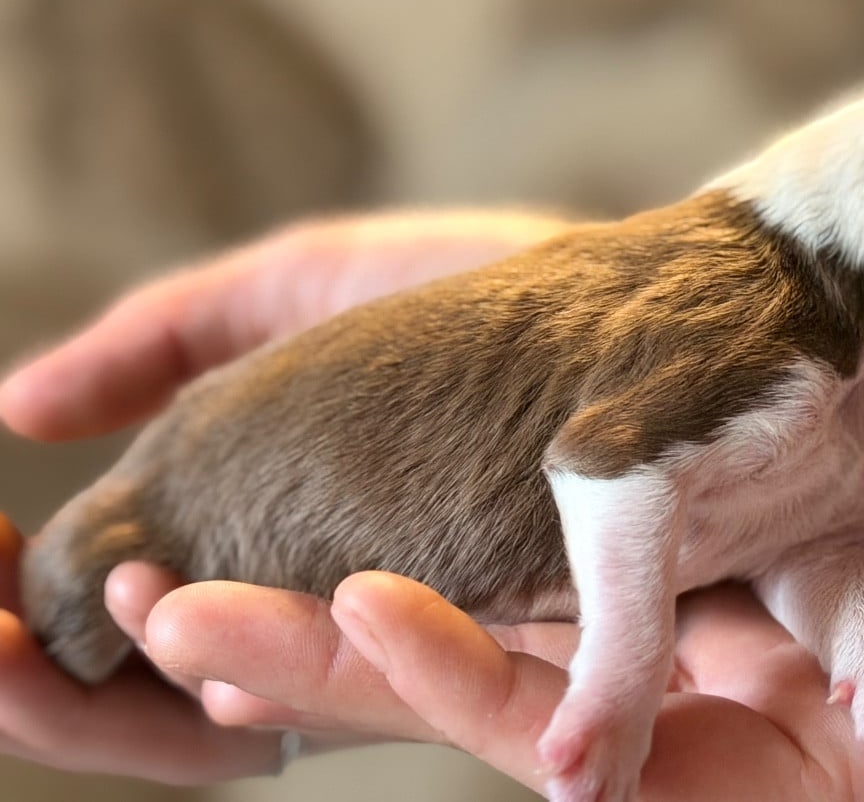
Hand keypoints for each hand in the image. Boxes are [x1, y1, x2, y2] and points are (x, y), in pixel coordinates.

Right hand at [0, 210, 568, 781]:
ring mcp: (466, 653)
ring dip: (209, 680)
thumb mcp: (315, 290)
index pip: (158, 631)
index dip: (55, 627)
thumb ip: (180, 339)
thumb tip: (18, 408)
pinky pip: (469, 710)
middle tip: (1, 643)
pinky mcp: (577, 670)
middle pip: (203, 704)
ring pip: (311, 716)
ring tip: (139, 608)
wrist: (654, 294)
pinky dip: (371, 686)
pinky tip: (256, 674)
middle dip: (78, 698)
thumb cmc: (490, 294)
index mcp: (300, 551)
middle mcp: (368, 624)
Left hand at [129, 339, 863, 801]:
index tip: (360, 609)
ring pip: (540, 622)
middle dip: (360, 668)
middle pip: (538, 708)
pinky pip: (609, 537)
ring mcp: (759, 613)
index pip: (634, 765)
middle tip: (174, 611)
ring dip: (385, 593)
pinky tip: (387, 479)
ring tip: (205, 567)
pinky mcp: (764, 531)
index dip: (494, 695)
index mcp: (848, 763)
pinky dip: (496, 517)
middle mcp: (779, 703)